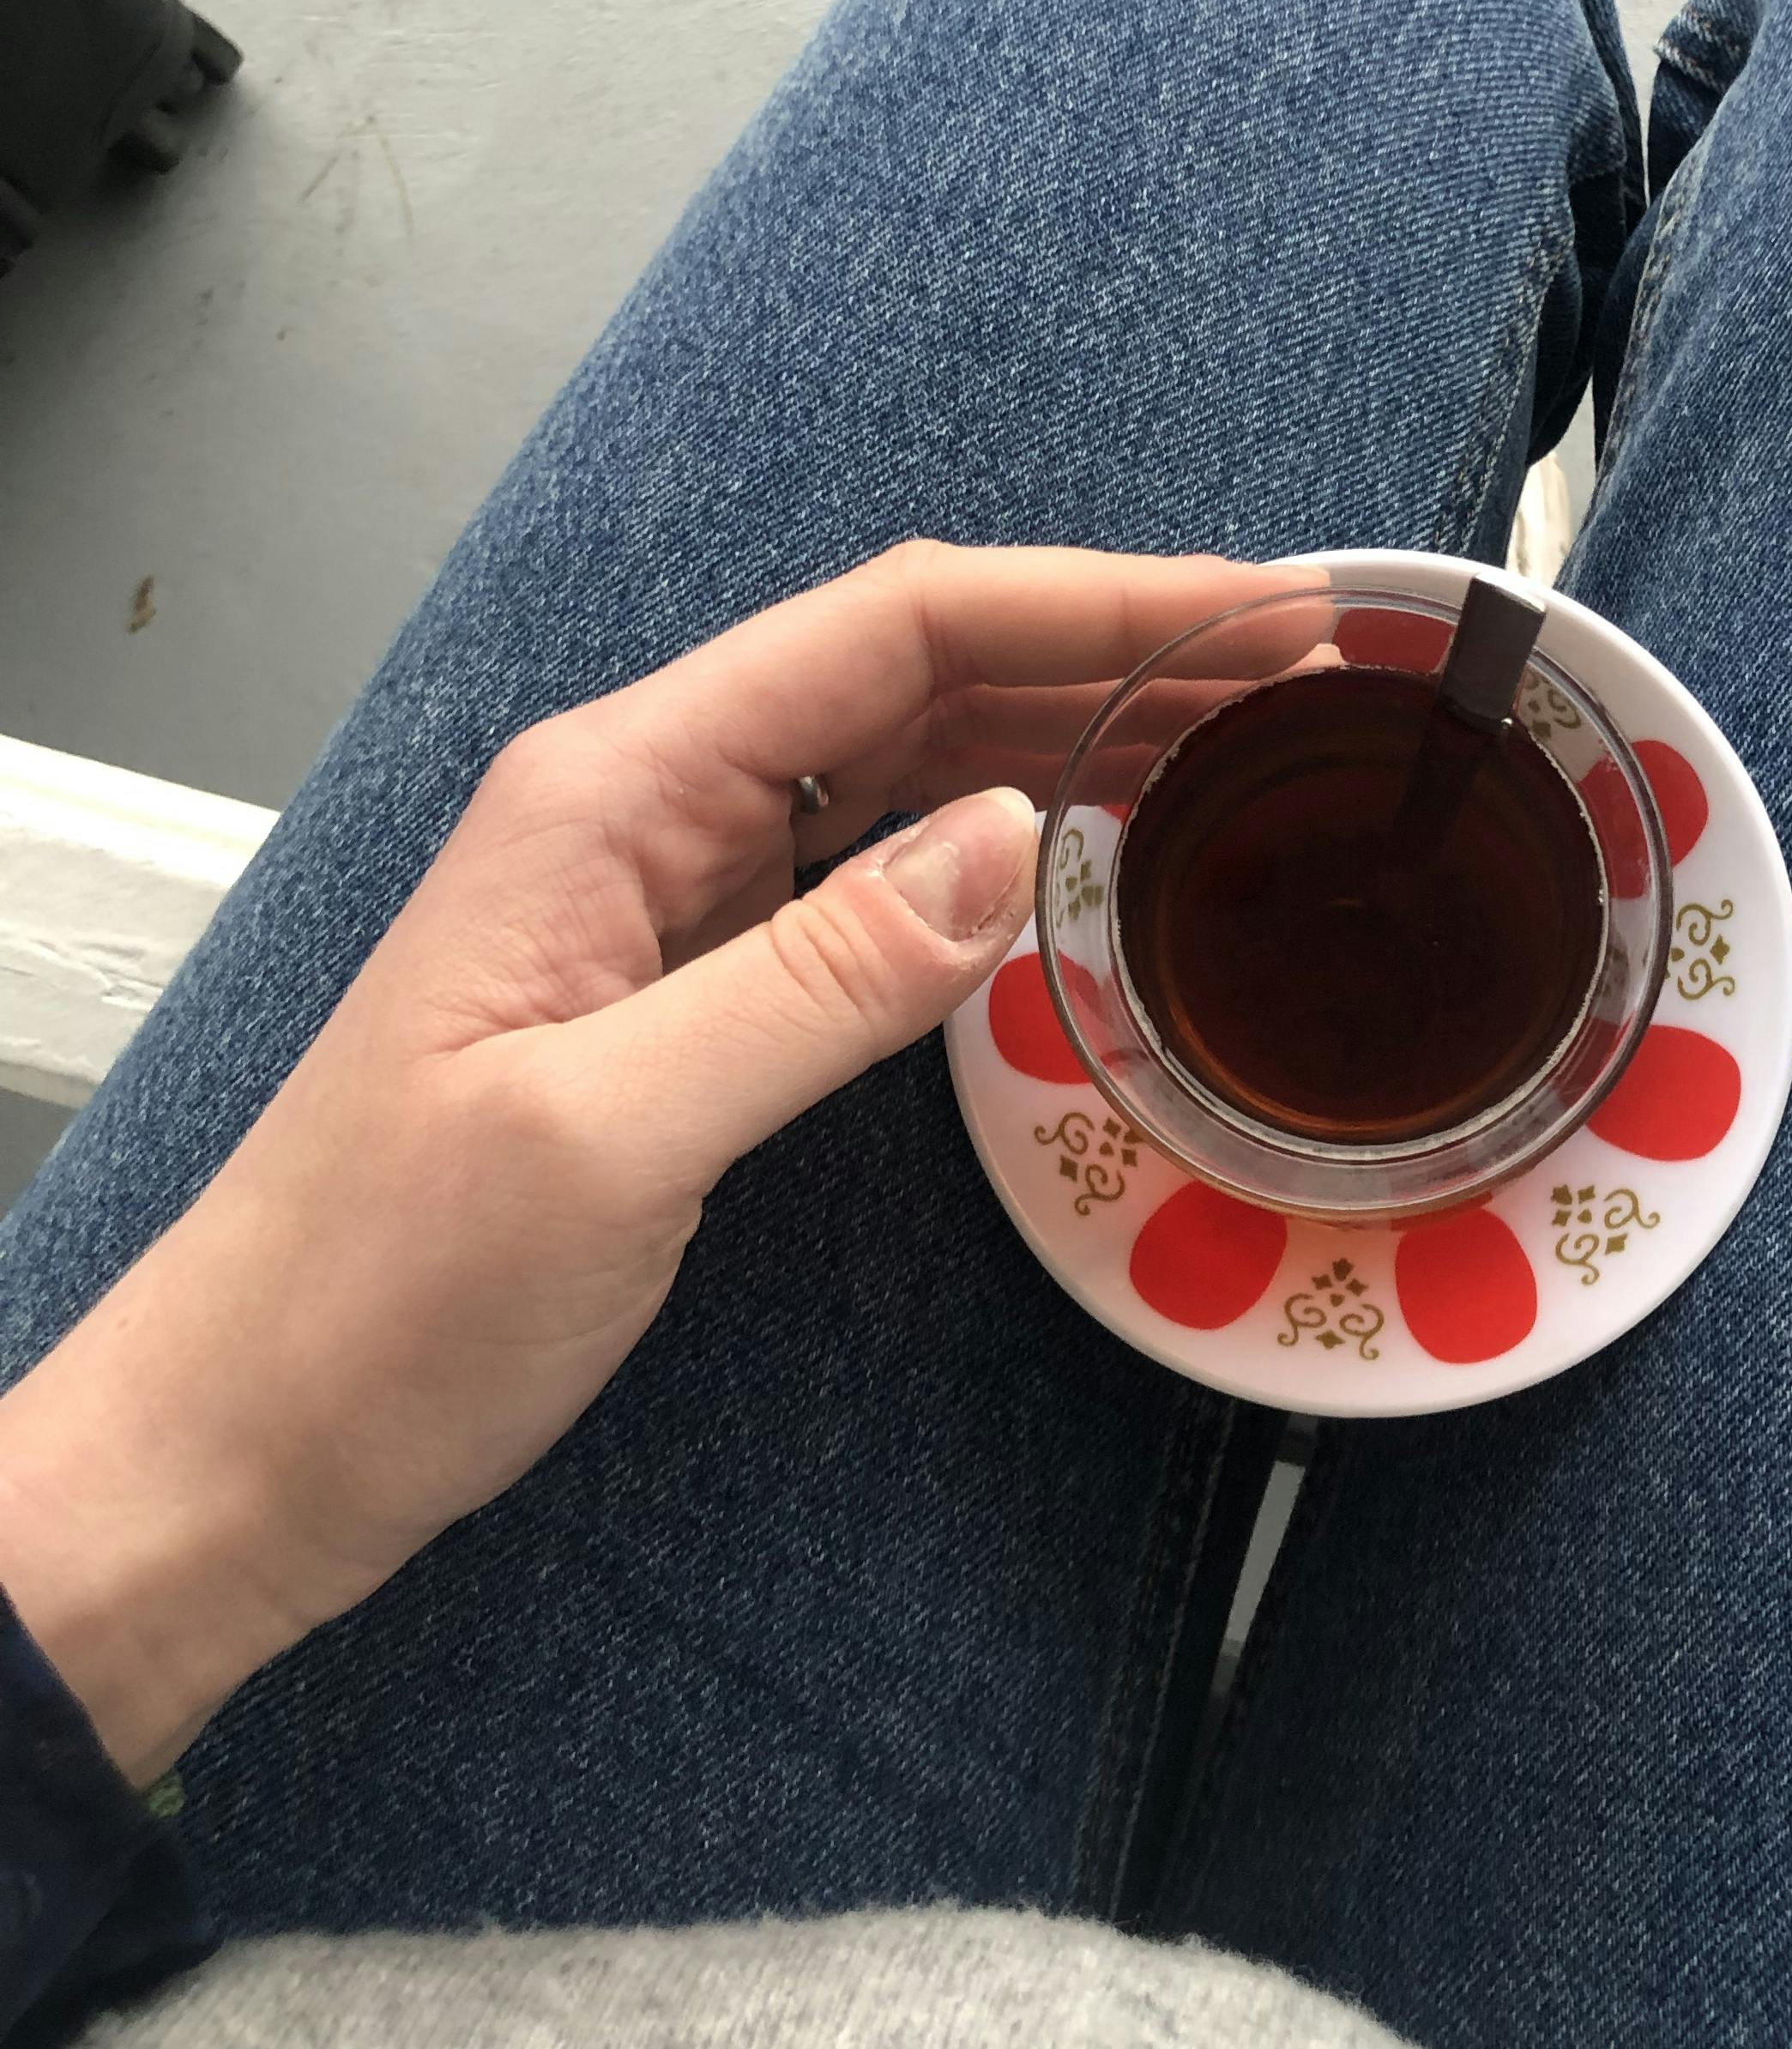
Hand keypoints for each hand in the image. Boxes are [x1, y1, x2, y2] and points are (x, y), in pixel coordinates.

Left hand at [0, 540, 1259, 1783]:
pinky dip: (983, 844)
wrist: (239, 1447)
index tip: (1257, 609)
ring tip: (1232, 740)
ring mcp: (656, 894)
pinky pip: (855, 870)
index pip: (888, 630)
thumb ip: (815, 985)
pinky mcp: (674, 985)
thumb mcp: (610, 1142)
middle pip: (906, 672)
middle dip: (1102, 653)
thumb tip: (1014, 838)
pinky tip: (1075, 857)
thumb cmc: (384, 1303)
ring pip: (891, 763)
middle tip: (1295, 677)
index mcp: (614, 790)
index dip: (1087, 602)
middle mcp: (640, 807)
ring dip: (1058, 734)